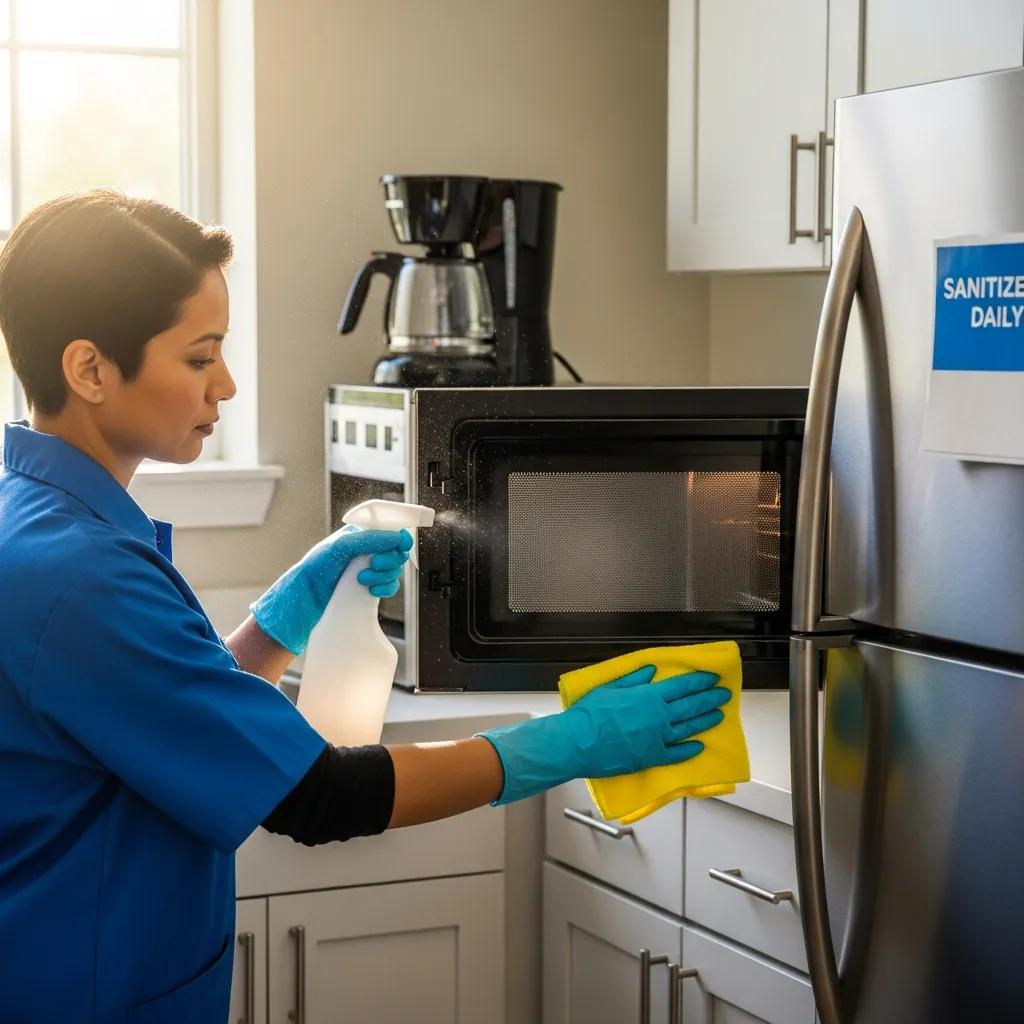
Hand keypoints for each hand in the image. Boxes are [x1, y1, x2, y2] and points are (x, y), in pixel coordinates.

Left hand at [250, 525, 412, 655]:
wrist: (305, 597)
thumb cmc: (316, 567)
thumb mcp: (341, 546)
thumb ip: (370, 539)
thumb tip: (397, 537)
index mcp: (362, 535)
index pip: (390, 530)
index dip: (399, 537)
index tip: (401, 544)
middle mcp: (368, 551)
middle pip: (397, 551)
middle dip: (389, 559)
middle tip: (374, 563)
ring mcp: (370, 570)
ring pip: (395, 570)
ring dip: (383, 575)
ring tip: (362, 579)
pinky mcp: (370, 588)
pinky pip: (390, 587)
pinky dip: (385, 589)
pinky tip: (371, 591)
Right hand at [476, 665, 730, 804]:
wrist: (577, 743)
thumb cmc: (589, 714)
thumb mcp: (610, 688)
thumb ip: (633, 679)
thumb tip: (651, 671)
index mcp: (648, 696)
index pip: (681, 687)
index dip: (699, 681)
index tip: (711, 678)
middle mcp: (658, 717)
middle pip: (690, 706)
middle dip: (709, 699)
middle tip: (722, 695)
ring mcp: (657, 739)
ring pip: (688, 728)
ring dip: (705, 721)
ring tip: (718, 715)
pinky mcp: (651, 758)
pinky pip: (676, 754)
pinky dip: (689, 749)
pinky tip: (698, 746)